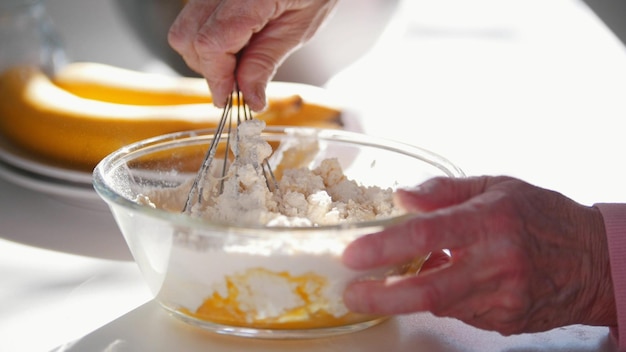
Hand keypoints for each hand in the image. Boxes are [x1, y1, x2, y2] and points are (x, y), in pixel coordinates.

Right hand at [168, 0, 336, 110]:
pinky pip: (193, 17)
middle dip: (208, 68)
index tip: (227, 99)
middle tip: (235, 84)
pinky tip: (233, 42)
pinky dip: (206, 38)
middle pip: (187, 37)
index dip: (217, 77)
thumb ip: (266, 62)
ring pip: (184, 28)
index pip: (211, 43)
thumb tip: (249, 98)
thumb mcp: (299, 28)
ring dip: (204, 55)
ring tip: (237, 60)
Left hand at [342, 176, 615, 334]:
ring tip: (397, 277)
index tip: (352, 254)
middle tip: (351, 293)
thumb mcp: (496, 186)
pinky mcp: (504, 320)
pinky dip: (442, 298)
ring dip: (410, 294)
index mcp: (490, 221)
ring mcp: (502, 298)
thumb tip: (402, 196)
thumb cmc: (543, 215)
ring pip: (439, 304)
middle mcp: (496, 263)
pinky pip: (459, 312)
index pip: (427, 235)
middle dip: (380, 296)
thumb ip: (444, 191)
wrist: (594, 259)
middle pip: (427, 290)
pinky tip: (445, 280)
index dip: (384, 247)